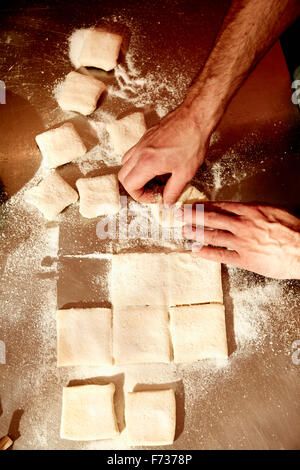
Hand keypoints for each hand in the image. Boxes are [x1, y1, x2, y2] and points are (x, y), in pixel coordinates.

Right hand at [118, 104, 211, 205]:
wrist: (195, 117)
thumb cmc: (192, 142)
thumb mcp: (185, 173)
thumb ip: (173, 191)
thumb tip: (167, 202)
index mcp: (146, 163)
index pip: (130, 186)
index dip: (141, 197)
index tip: (155, 196)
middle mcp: (139, 152)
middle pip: (123, 176)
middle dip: (136, 187)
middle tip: (153, 190)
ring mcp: (141, 143)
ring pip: (126, 164)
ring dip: (136, 175)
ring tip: (155, 178)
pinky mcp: (146, 136)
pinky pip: (134, 153)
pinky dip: (140, 163)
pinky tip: (157, 165)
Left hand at [182, 202, 299, 278]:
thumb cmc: (294, 230)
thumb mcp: (274, 211)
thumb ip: (256, 212)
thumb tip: (245, 211)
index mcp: (251, 210)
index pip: (221, 206)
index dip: (203, 206)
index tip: (192, 205)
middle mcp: (243, 224)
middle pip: (212, 218)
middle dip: (192, 216)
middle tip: (178, 215)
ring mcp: (242, 242)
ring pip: (213, 235)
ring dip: (195, 233)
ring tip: (183, 231)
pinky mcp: (244, 259)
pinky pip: (221, 255)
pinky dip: (207, 253)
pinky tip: (196, 251)